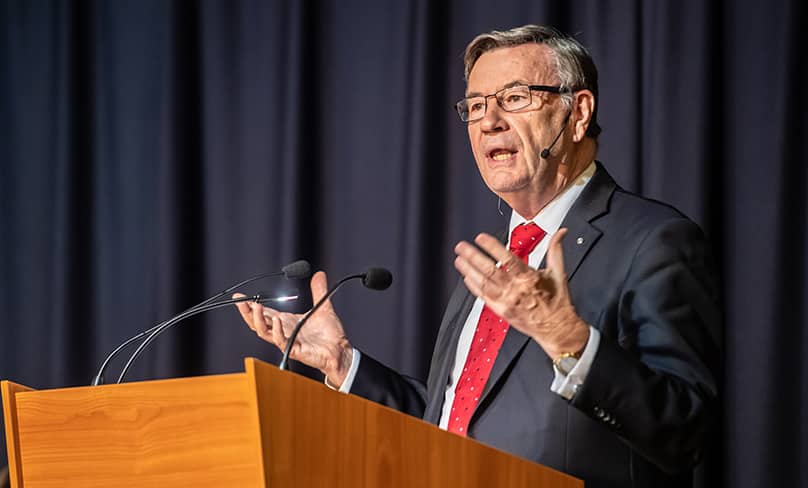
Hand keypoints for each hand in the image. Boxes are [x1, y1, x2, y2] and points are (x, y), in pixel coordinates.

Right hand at [234, 271, 353, 385]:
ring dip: (257, 319)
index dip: (251, 305)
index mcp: (286, 322)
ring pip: (264, 332)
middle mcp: (283, 331)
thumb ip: (319, 291)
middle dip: (247, 312)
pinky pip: (281, 340)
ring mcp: (287, 341)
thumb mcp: (322, 306)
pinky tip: (276, 319)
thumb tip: (319, 274)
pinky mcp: (294, 349)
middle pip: (258, 322)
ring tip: (255, 306)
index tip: (240, 297)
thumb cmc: (330, 334)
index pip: (264, 312)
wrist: (340, 350)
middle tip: (239, 301)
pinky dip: (277, 330)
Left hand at [453, 228, 588, 358]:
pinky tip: (467, 277)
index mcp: (529, 278)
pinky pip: (484, 297)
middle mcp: (515, 290)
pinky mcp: (502, 311)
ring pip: (483, 283)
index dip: (492, 247)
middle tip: (461, 247)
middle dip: (473, 257)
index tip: (480, 238)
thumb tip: (561, 233)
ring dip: (469, 270)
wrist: (557, 328)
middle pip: (489, 270)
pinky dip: (474, 286)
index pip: (507, 259)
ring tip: (459, 259)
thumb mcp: (558, 273)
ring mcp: (507, 301)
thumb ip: (556, 250)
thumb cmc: (558, 302)